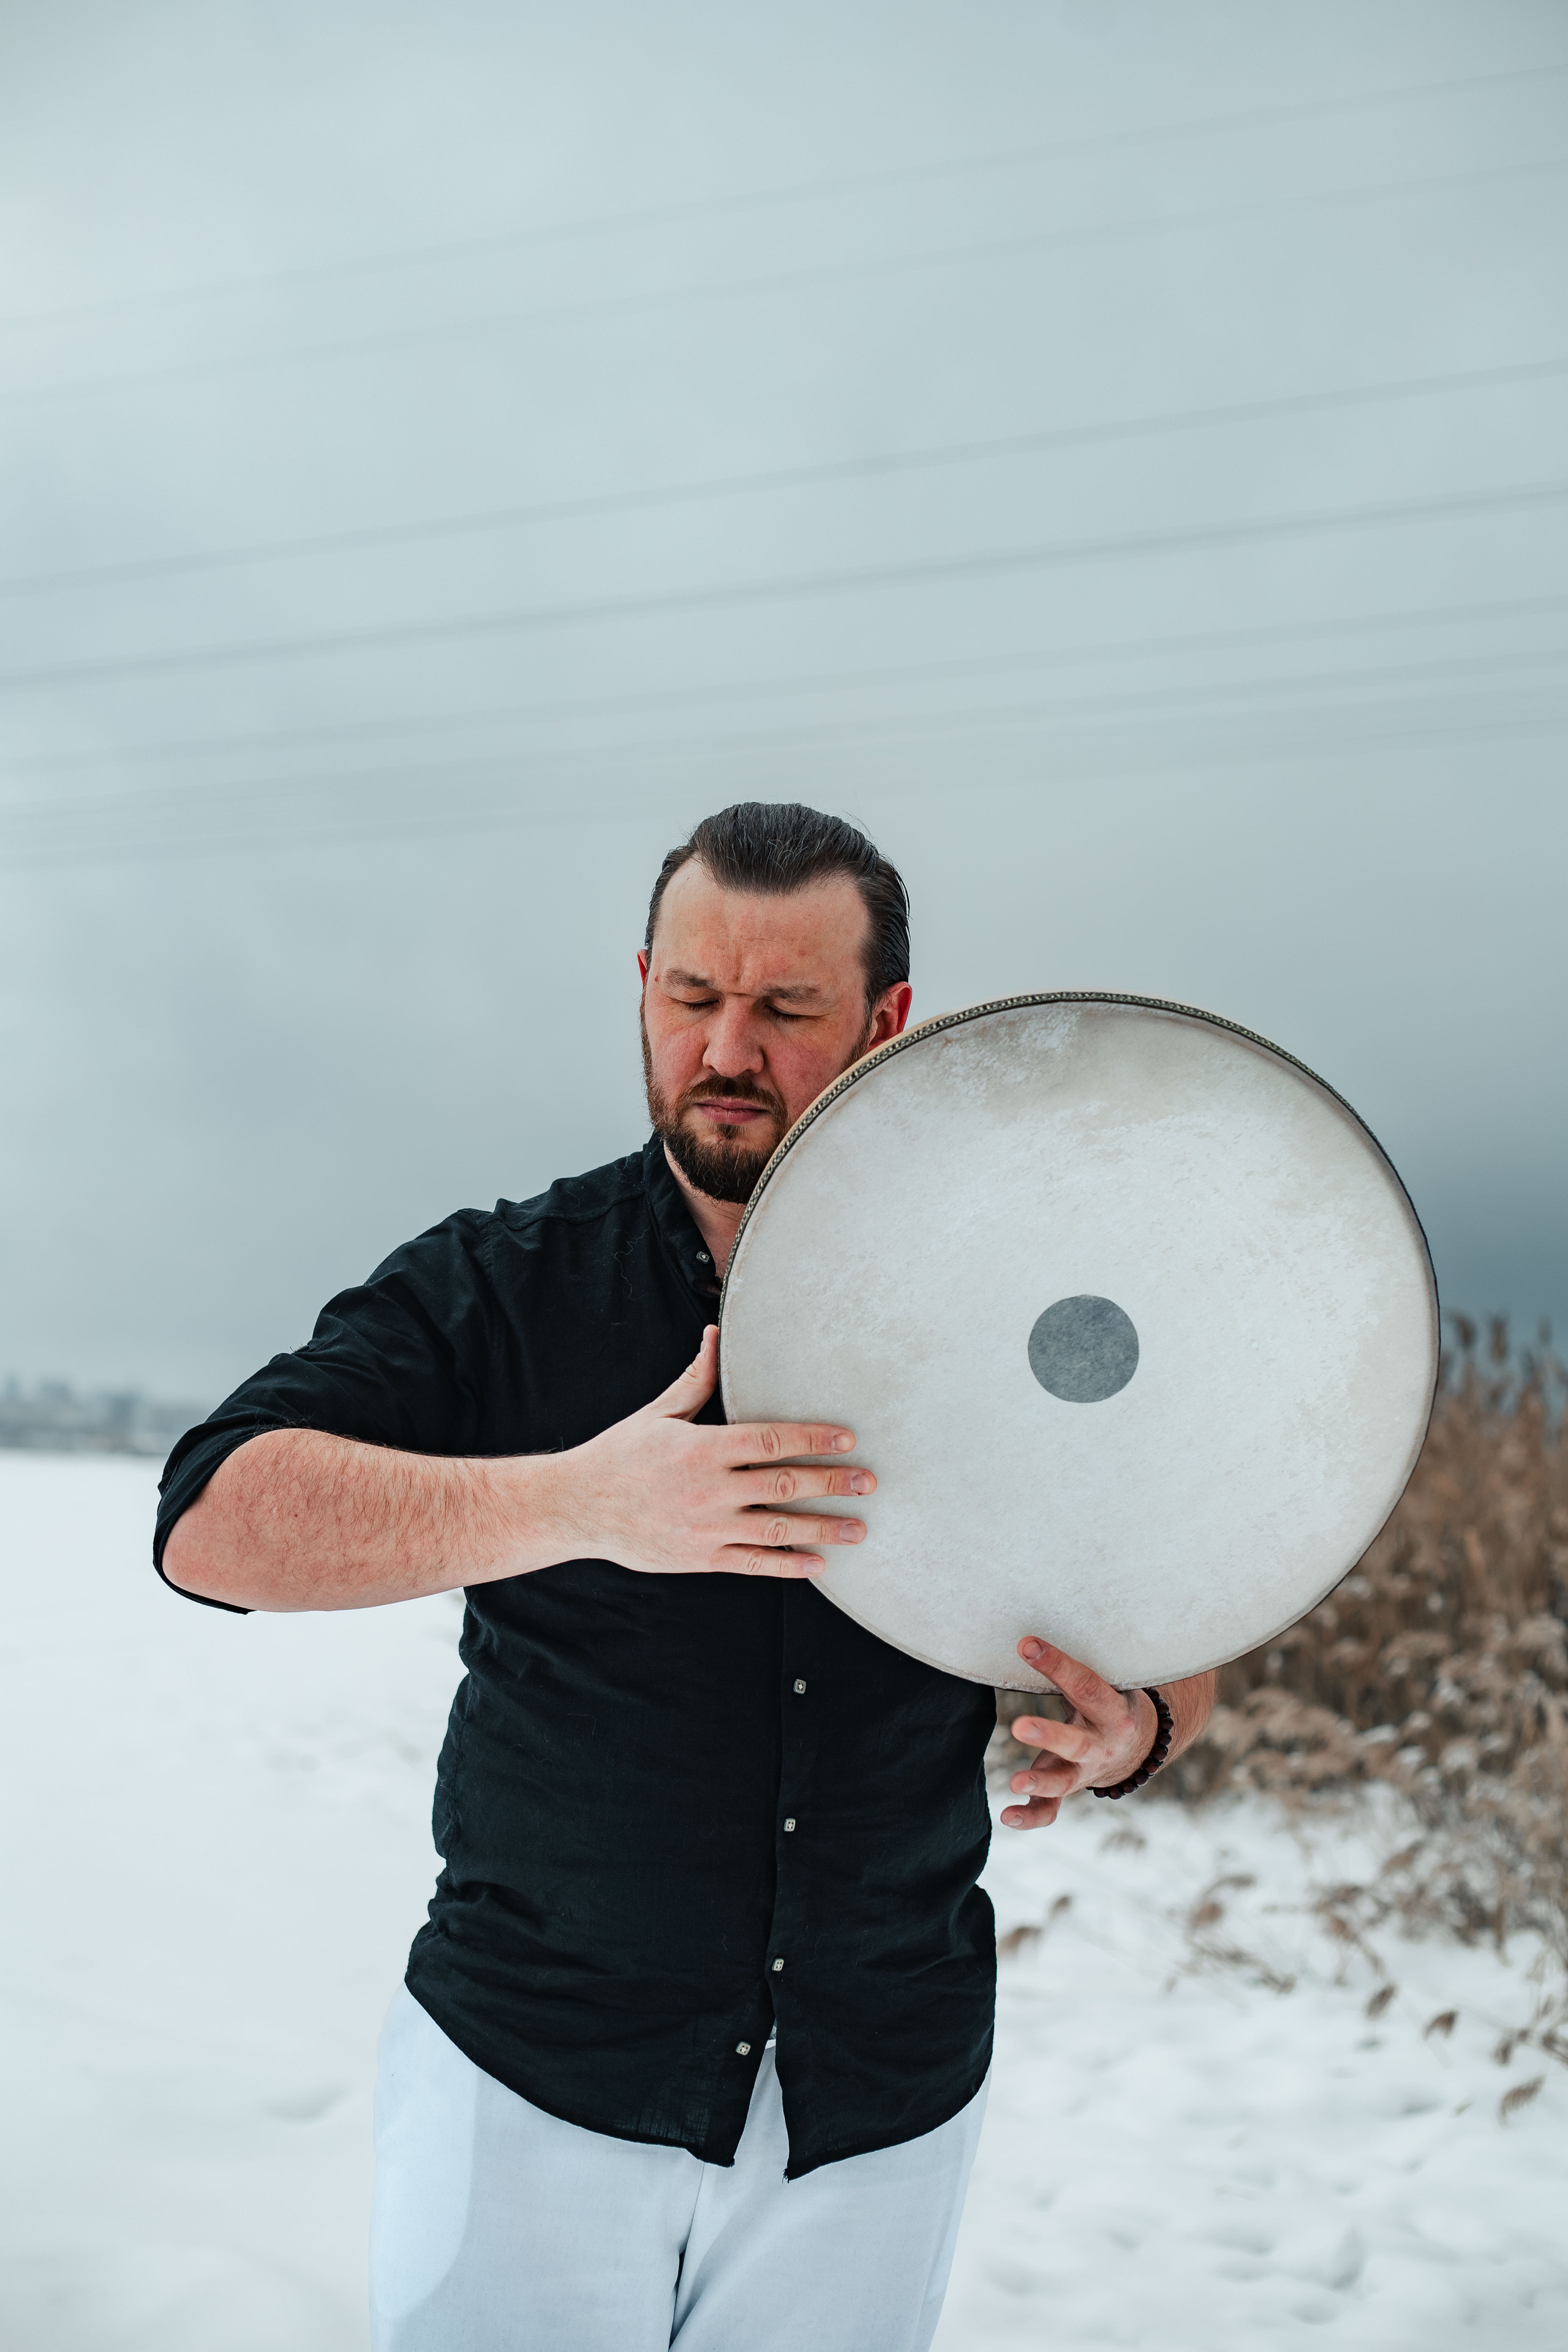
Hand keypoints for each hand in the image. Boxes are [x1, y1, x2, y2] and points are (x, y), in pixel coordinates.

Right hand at [550, 1325, 875, 1577]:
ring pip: (776, 1528)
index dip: (813, 1440)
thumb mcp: (659, 1412)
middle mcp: (710, 1488)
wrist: (579, 1506)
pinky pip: (752, 1564)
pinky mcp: (699, 1558)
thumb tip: (716, 1335)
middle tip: (870, 1483)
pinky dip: (787, 1565)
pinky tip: (817, 1565)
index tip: (847, 1440)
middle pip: (784, 1485)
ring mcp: (707, 1527)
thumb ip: (697, 1379)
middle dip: (832, 1483)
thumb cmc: (621, 1453)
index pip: (771, 1440)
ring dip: (822, 1529)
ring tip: (859, 1529)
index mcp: (703, 1447)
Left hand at [1000, 1638, 1157, 1830]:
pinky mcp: (1069, 1789)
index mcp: (1114, 1711)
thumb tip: (1036, 1630)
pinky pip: (1051, 1809)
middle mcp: (1102, 1745)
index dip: (1057, 1665)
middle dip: (1049, 1736)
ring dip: (1040, 1782)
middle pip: (1077, 1743)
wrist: (1137, 1746)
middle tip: (1018, 1726)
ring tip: (1015, 1781)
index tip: (1026, 1645)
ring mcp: (1086, 1772)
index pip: (1086, 1685)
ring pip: (1064, 1781)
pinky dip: (1030, 1816)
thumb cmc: (1108, 1701)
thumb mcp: (1105, 1683)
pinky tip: (1006, 1815)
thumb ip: (1077, 1668)